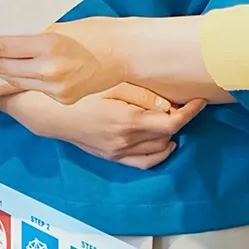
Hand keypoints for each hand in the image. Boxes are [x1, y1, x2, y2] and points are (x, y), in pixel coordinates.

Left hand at [0, 18, 127, 104]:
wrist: (126, 53)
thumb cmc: (95, 32)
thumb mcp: (60, 28)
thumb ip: (34, 37)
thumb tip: (5, 40)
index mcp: (48, 44)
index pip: (2, 46)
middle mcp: (49, 68)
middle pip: (2, 67)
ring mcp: (55, 88)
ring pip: (13, 81)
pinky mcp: (62, 99)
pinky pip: (32, 89)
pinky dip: (15, 82)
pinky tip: (1, 77)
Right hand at [0, 84, 206, 168]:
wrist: (48, 113)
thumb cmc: (78, 93)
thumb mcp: (111, 85)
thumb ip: (142, 96)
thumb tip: (168, 106)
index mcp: (128, 121)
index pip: (172, 122)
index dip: (190, 112)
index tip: (200, 100)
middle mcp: (125, 141)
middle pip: (167, 135)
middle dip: (181, 120)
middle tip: (185, 102)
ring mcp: (118, 152)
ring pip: (158, 150)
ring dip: (170, 135)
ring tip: (174, 118)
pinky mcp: (111, 157)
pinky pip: (143, 163)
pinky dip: (158, 154)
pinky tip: (163, 142)